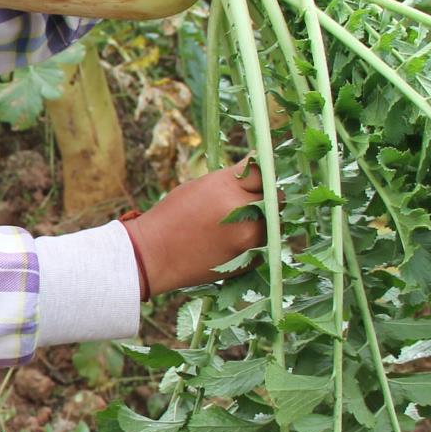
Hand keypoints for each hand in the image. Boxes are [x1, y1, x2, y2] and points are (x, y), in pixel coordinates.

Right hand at [124, 161, 267, 297]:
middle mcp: (242, 210)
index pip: (262, 171)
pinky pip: (264, 246)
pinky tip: (231, 243)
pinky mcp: (248, 260)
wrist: (152, 255)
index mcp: (227, 186)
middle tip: (252, 202)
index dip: (261, 175)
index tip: (257, 179)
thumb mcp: (199, 187)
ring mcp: (247, 238)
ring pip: (275, 224)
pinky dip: (255, 244)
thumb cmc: (171, 216)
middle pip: (277, 197)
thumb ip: (231, 181)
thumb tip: (257, 173)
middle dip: (268, 198)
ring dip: (264, 222)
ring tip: (240, 224)